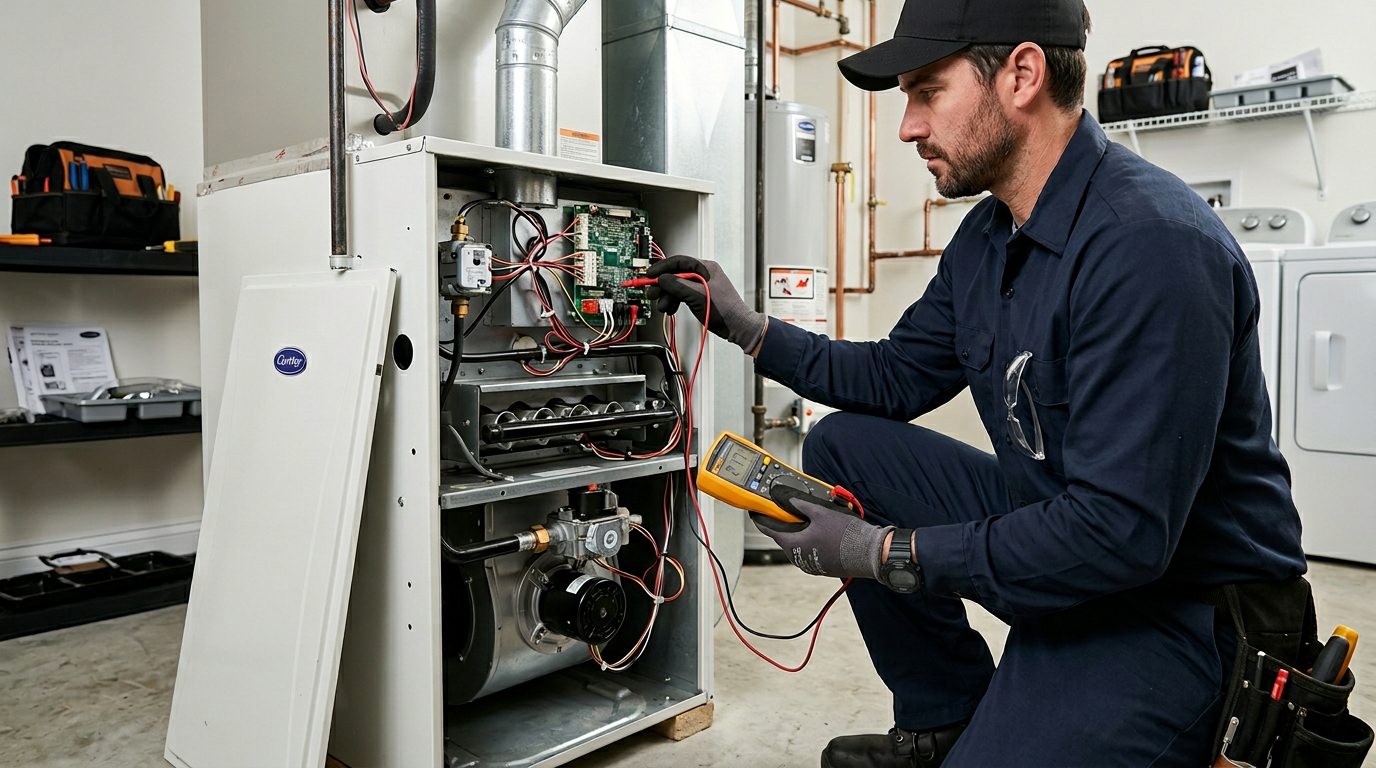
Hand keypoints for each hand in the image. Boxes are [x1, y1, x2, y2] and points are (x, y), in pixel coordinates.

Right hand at [645, 256, 766, 352]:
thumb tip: (662, 279)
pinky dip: (674, 301)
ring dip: (667, 297)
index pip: (678, 261)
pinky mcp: (699, 296)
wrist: (737, 326)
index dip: (662, 268)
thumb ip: (678, 285)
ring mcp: (701, 286)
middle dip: (663, 286)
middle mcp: (703, 274)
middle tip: (652, 294)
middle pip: (675, 275)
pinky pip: (682, 295)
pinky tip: (671, 308)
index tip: (650, 275)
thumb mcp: (697, 296)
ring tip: (663, 307)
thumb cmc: (725, 310)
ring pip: (677, 287)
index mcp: (705, 268)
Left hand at [750, 486, 892, 579]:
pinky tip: (823, 531)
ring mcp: (810, 564)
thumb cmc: (846, 535)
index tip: (755, 512)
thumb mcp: (820, 512)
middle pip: (784, 536)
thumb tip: (785, 497)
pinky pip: (810, 550)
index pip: (769, 530)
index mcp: (793, 544)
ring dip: (800, 531)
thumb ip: (799, 503)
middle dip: (785, 522)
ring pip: (798, 543)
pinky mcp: (822, 567)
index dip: (761, 518)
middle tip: (789, 509)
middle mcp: (798, 557)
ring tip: (812, 518)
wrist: (869, 553)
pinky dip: (811, 540)